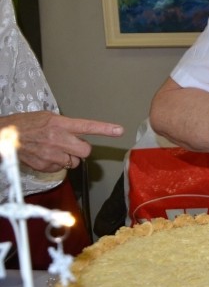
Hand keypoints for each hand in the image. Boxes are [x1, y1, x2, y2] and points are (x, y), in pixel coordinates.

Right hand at [0, 111, 123, 172]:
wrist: (4, 136)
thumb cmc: (26, 124)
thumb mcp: (48, 117)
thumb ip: (67, 126)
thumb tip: (80, 135)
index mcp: (59, 123)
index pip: (87, 126)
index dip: (104, 129)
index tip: (119, 130)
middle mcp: (57, 139)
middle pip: (85, 151)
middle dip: (82, 149)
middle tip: (71, 145)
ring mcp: (50, 154)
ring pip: (74, 162)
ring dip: (69, 157)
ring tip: (54, 149)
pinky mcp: (44, 166)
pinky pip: (60, 169)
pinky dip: (56, 164)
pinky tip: (45, 156)